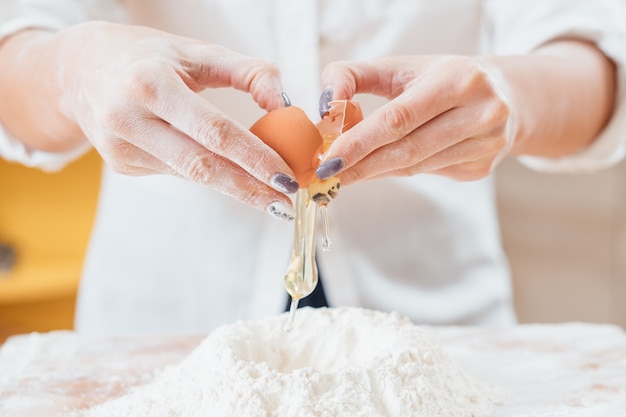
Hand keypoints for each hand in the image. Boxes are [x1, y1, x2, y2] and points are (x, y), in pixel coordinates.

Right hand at [3, 22, 298, 217]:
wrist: (82, 68)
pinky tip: (220, 169)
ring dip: (233, 187)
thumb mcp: (196, 51)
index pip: (214, 131)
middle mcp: (128, 118)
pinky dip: (205, 173)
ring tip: (267, 194)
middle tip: (285, 204)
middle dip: (248, 189)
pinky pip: (175, 172)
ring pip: (190, 175)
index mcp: (151, 84)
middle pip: (201, 166)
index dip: (254, 158)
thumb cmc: (148, 56)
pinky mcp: (119, 164)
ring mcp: (119, 147)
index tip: (286, 177)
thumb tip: (285, 103)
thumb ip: (247, 72)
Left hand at [316, 55, 515, 183]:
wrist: (503, 95)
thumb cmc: (438, 78)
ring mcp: (486, 144)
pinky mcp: (482, 166)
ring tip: (347, 172)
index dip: (360, 142)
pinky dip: (398, 171)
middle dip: (361, 165)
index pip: (399, 118)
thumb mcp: (399, 67)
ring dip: (375, 172)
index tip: (328, 159)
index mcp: (458, 79)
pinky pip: (428, 173)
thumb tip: (325, 107)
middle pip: (408, 149)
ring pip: (416, 166)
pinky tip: (382, 166)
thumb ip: (352, 76)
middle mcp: (481, 112)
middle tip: (328, 175)